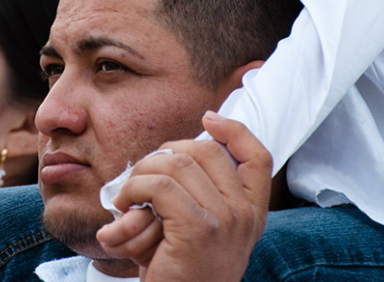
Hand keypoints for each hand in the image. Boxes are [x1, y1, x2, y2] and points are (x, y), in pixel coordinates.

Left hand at [95, 112, 271, 281]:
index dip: (234, 130)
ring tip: (129, 195)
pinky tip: (125, 206)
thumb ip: (196, 191)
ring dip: (142, 172)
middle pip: (205, 150)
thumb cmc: (176, 269)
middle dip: (164, 153)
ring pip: (176, 163)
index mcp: (251, 213)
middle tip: (142, 176)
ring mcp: (226, 221)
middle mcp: (245, 216)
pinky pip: (159, 186)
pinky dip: (134, 188)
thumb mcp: (195, 226)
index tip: (208, 118)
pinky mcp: (199, 229)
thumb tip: (170, 152)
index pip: (258, 157)